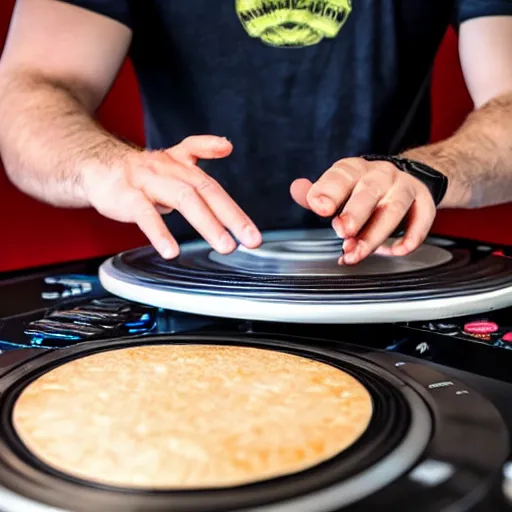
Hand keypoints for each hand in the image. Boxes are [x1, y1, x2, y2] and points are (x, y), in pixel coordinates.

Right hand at [83, 135, 261, 258]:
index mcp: (181, 165)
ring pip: (182, 199)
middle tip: (250, 241)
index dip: (235, 210)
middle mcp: (168, 169)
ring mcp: (148, 181)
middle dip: (231, 218)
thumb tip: (227, 145)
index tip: (253, 234)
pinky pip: (144, 213)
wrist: (96, 166)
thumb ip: (200, 152)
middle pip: (205, 191)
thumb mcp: (172, 159)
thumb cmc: (141, 172)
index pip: (213, 188)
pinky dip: (159, 232)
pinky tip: (171, 251)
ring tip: (225, 246)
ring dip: (207, 224)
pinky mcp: (125, 195)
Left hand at [290, 157, 435, 264]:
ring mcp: (403, 188)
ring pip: (393, 209)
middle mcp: (380, 175)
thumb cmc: (363, 187)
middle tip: (341, 231)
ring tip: (356, 253)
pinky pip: (422, 219)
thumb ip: (318, 193)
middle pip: (368, 193)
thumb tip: (296, 189)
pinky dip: (411, 237)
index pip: (341, 176)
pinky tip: (396, 251)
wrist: (406, 177)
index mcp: (354, 170)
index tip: (319, 207)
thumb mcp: (339, 186)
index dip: (329, 191)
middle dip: (355, 213)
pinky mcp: (424, 203)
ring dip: (375, 234)